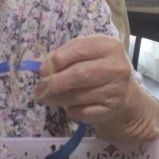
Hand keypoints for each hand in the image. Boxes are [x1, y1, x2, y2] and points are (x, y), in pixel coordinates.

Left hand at [34, 34, 158, 140]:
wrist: (124, 94)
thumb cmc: (97, 69)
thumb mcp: (83, 56)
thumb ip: (60, 58)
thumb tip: (34, 65)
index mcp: (109, 46)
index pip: (80, 49)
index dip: (58, 59)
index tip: (42, 69)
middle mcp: (117, 67)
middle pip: (80, 74)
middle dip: (55, 82)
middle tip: (39, 88)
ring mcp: (117, 89)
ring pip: (80, 95)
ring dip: (57, 98)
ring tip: (44, 98)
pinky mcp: (113, 109)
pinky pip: (85, 112)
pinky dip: (72, 111)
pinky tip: (67, 108)